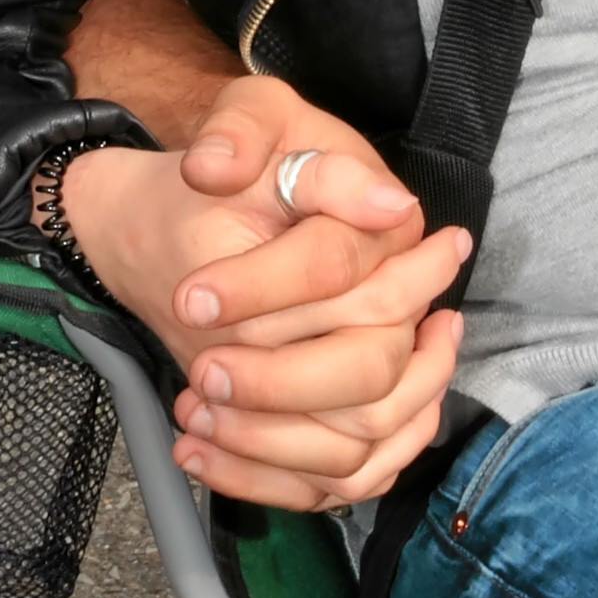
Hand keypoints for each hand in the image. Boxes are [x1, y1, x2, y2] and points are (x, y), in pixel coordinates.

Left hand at [59, 126, 468, 510]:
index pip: (344, 270)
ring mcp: (387, 375)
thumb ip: (242, 128)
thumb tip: (221, 167)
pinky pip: (336, 481)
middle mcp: (405, 308)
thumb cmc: (237, 164)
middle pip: (372, 370)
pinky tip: (198, 452)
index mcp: (391, 230)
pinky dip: (263, 481)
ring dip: (269, 443)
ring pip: (360, 444)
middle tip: (202, 369)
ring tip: (194, 409)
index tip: (192, 298)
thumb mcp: (247, 115)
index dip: (266, 287)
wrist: (207, 216)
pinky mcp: (354, 427)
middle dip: (279, 382)